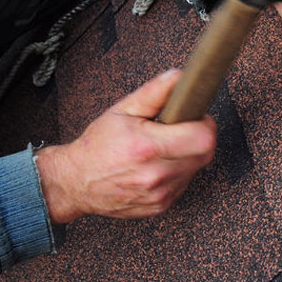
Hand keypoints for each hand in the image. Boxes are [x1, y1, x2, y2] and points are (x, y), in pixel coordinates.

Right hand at [35, 70, 215, 223]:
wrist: (76, 183)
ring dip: (189, 154)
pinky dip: (178, 171)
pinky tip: (159, 164)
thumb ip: (154, 91)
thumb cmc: (98, 145)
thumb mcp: (122, 110)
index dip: (204, 123)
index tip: (195, 116)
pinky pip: (184, 183)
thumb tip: (179, 76)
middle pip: (205, 153)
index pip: (203, 138)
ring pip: (197, 168)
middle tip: (181, 128)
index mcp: (147, 147)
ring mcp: (160, 194)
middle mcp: (156, 175)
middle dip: (199, 136)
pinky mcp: (161, 206)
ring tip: (165, 146)